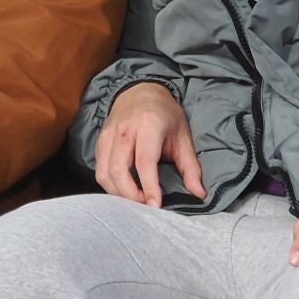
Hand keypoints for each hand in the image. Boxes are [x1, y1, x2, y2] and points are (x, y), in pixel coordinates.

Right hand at [94, 82, 205, 206]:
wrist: (141, 92)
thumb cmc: (165, 115)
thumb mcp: (183, 137)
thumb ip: (190, 167)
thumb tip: (199, 193)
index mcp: (148, 125)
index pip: (145, 162)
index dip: (150, 187)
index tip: (156, 206)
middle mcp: (124, 129)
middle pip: (118, 170)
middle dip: (130, 195)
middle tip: (146, 206)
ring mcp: (108, 135)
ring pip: (104, 173)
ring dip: (118, 193)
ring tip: (136, 200)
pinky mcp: (100, 142)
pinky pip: (99, 170)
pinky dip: (110, 185)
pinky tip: (124, 190)